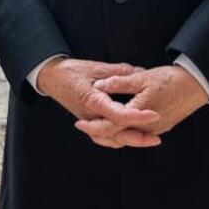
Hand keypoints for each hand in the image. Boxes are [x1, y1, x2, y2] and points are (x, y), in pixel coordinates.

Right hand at [40, 57, 162, 147]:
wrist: (51, 77)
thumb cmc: (71, 71)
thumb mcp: (96, 67)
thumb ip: (118, 72)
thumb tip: (139, 72)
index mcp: (93, 101)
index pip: (118, 115)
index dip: (137, 117)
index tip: (154, 115)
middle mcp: (90, 116)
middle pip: (116, 134)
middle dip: (138, 139)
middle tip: (157, 139)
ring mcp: (88, 121)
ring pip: (110, 140)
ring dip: (129, 141)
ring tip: (148, 140)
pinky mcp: (88, 122)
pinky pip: (103, 137)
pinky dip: (117, 140)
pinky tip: (129, 138)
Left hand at [86, 64, 207, 138]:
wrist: (196, 85)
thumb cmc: (170, 80)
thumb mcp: (142, 77)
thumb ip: (119, 82)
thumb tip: (100, 85)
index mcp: (139, 115)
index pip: (110, 127)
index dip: (93, 125)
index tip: (80, 122)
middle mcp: (146, 127)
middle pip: (117, 136)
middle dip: (99, 132)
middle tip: (83, 125)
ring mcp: (154, 130)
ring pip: (127, 137)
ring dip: (111, 133)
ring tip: (96, 126)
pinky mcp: (160, 128)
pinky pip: (137, 134)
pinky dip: (124, 131)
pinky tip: (117, 124)